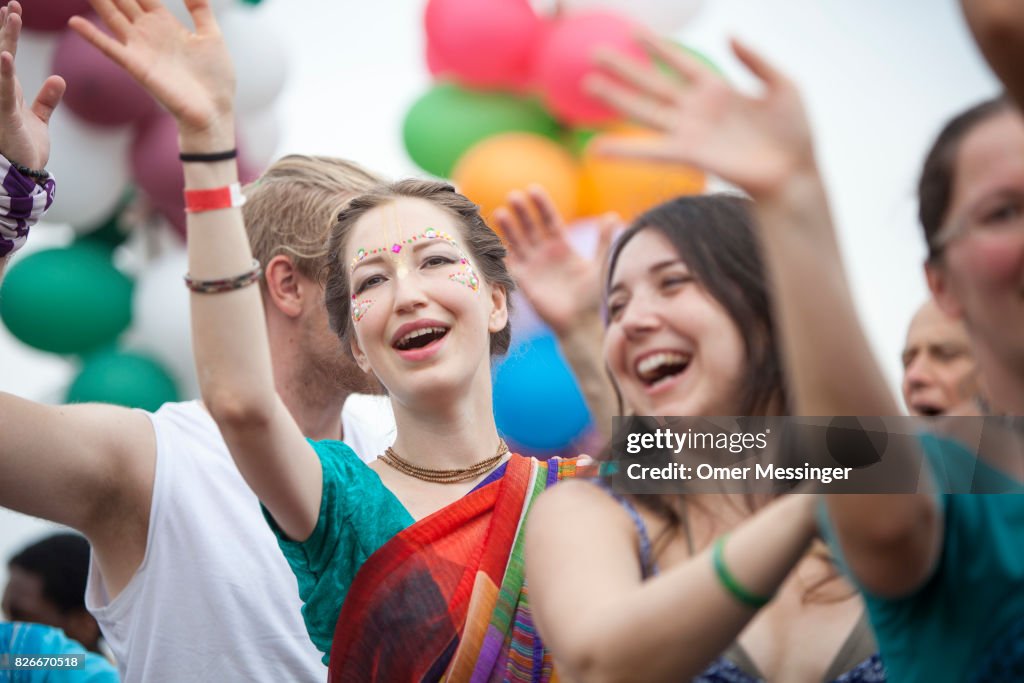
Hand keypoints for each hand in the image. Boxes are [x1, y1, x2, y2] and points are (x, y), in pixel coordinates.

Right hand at [0, 2, 65, 169]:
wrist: (22, 175)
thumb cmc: (25, 148)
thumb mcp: (38, 119)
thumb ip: (47, 99)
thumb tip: (58, 79)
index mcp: (8, 90)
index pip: (8, 53)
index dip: (9, 32)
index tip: (13, 9)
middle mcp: (0, 91)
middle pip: (2, 52)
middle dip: (6, 28)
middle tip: (12, 3)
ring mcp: (0, 102)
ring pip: (0, 65)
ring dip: (6, 40)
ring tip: (10, 15)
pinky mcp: (4, 115)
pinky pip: (3, 92)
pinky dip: (4, 72)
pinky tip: (5, 54)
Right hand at [68, 0, 234, 145]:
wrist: (213, 111)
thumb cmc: (215, 79)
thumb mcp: (211, 37)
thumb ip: (200, 10)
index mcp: (166, 25)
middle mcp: (149, 34)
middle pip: (123, 2)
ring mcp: (140, 49)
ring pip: (112, 17)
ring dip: (99, 2)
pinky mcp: (136, 67)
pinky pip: (109, 48)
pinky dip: (92, 35)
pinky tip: (75, 21)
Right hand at [493, 185, 619, 336]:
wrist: (580, 323)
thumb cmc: (593, 297)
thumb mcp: (600, 264)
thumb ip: (603, 241)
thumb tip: (612, 216)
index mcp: (563, 247)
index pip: (549, 220)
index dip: (542, 205)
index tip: (533, 189)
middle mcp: (546, 254)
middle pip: (531, 227)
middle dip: (522, 212)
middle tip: (514, 196)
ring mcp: (533, 266)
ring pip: (518, 241)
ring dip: (509, 227)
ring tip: (501, 212)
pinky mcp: (524, 281)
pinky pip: (510, 262)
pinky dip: (502, 251)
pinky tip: (495, 238)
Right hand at [586, 32, 815, 198]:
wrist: (795, 174)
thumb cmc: (794, 134)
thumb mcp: (784, 85)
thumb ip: (756, 60)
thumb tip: (729, 35)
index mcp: (717, 90)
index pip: (680, 62)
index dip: (657, 46)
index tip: (633, 31)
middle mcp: (696, 110)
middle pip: (651, 83)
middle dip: (623, 68)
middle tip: (594, 52)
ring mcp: (689, 132)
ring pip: (644, 111)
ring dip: (614, 99)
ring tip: (586, 84)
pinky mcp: (689, 155)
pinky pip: (649, 151)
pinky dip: (622, 151)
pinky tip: (597, 149)